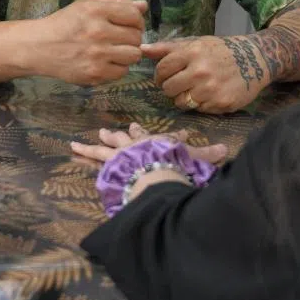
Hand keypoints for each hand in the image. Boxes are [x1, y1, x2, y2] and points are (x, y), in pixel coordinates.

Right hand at [32, 0, 146, 85]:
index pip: (135, 16)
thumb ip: (117, 2)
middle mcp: (97, 32)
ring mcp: (96, 54)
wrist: (38, 47)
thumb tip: (144, 6)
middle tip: (118, 39)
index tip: (129, 25)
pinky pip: (122, 72)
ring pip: (134, 55)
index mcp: (97, 11)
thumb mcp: (88, 4)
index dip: (137, 21)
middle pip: (137, 37)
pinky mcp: (93, 73)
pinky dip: (117, 68)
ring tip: (114, 51)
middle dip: (132, 38)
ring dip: (127, 54)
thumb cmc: (66, 23)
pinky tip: (105, 62)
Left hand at [69, 122, 228, 163]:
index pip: (168, 139)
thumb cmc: (173, 162)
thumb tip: (226, 149)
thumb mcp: (195, 158)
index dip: (175, 138)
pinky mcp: (110, 160)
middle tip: (119, 129)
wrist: (153, 170)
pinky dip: (85, 151)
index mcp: (161, 143)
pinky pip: (94, 155)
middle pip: (134, 137)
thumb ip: (208, 154)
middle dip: (128, 134)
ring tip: (93, 135)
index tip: (181, 136)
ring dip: (102, 140)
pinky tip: (74, 147)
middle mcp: (142, 143)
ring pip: (111, 145)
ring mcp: (125, 151)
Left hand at [141, 35, 268, 113]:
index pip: (162, 69)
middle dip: (172, 87)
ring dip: (185, 98)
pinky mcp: (221, 103)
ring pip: (181, 102)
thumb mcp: (198, 43)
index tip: (168, 75)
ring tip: (196, 89)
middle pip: (168, 88)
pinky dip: (202, 104)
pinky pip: (199, 109)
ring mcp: (211, 89)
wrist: (257, 59)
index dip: (161, 74)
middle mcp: (200, 71)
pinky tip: (211, 94)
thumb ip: (169, 48)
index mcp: (193, 52)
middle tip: (183, 83)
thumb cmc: (223, 50)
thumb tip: (141, 49)